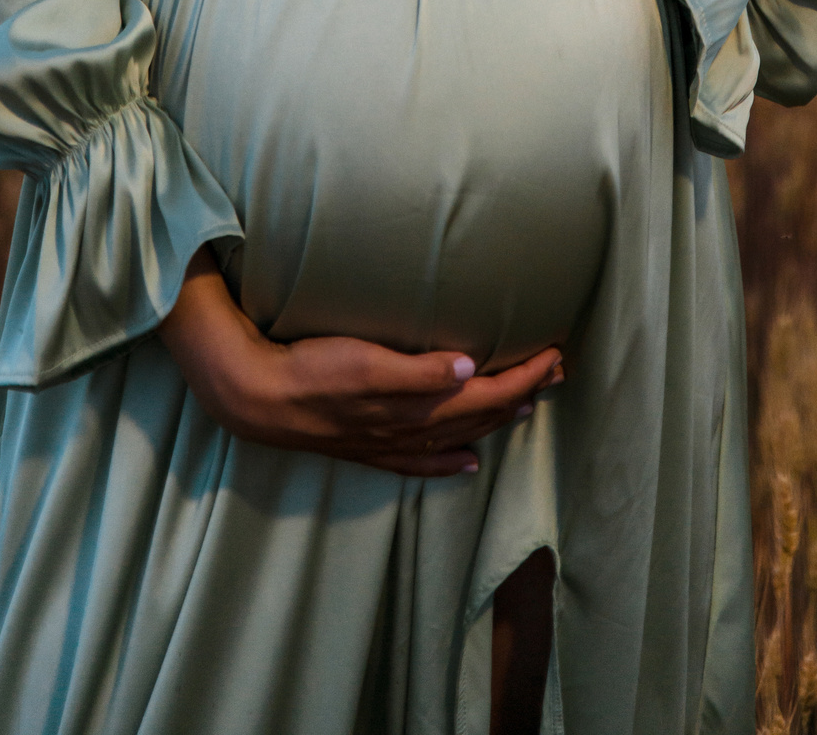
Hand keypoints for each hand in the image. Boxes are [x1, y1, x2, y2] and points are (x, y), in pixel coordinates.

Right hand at [159, 250, 563, 476]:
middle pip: (481, 415)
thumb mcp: (366, 359)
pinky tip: (469, 462)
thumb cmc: (312, 370)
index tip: (554, 354)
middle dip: (523, 393)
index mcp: (416, 405)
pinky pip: (424, 462)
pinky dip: (452, 461)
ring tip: (527, 406)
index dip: (524, 376)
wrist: (260, 399)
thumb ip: (418, 370)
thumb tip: (469, 368)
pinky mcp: (371, 447)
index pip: (488, 394)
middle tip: (556, 372)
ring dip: (496, 421)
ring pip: (460, 436)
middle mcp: (411, 429)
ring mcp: (391, 442)